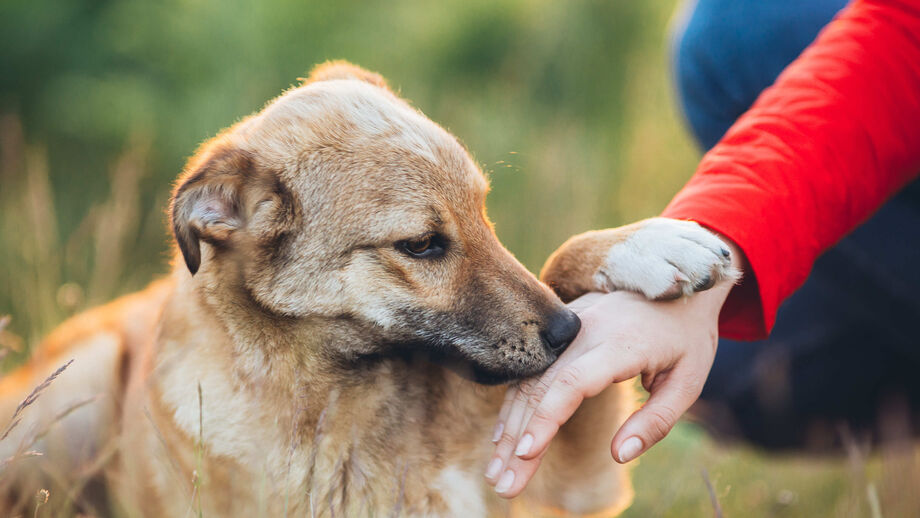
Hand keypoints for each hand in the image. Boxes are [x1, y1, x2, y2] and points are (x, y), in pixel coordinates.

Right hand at [484, 271, 735, 497]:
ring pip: (529, 380)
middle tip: (503, 484)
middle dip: (518, 440)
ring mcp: (570, 325)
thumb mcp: (688, 382)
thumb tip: (618, 456)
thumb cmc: (686, 338)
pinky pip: (531, 369)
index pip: (572, 382)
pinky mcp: (561, 327)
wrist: (678, 281)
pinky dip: (515, 404)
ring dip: (509, 427)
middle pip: (541, 388)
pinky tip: (504, 436)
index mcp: (621, 343)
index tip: (527, 452)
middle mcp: (586, 330)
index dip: (546, 417)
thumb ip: (655, 421)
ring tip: (496, 471)